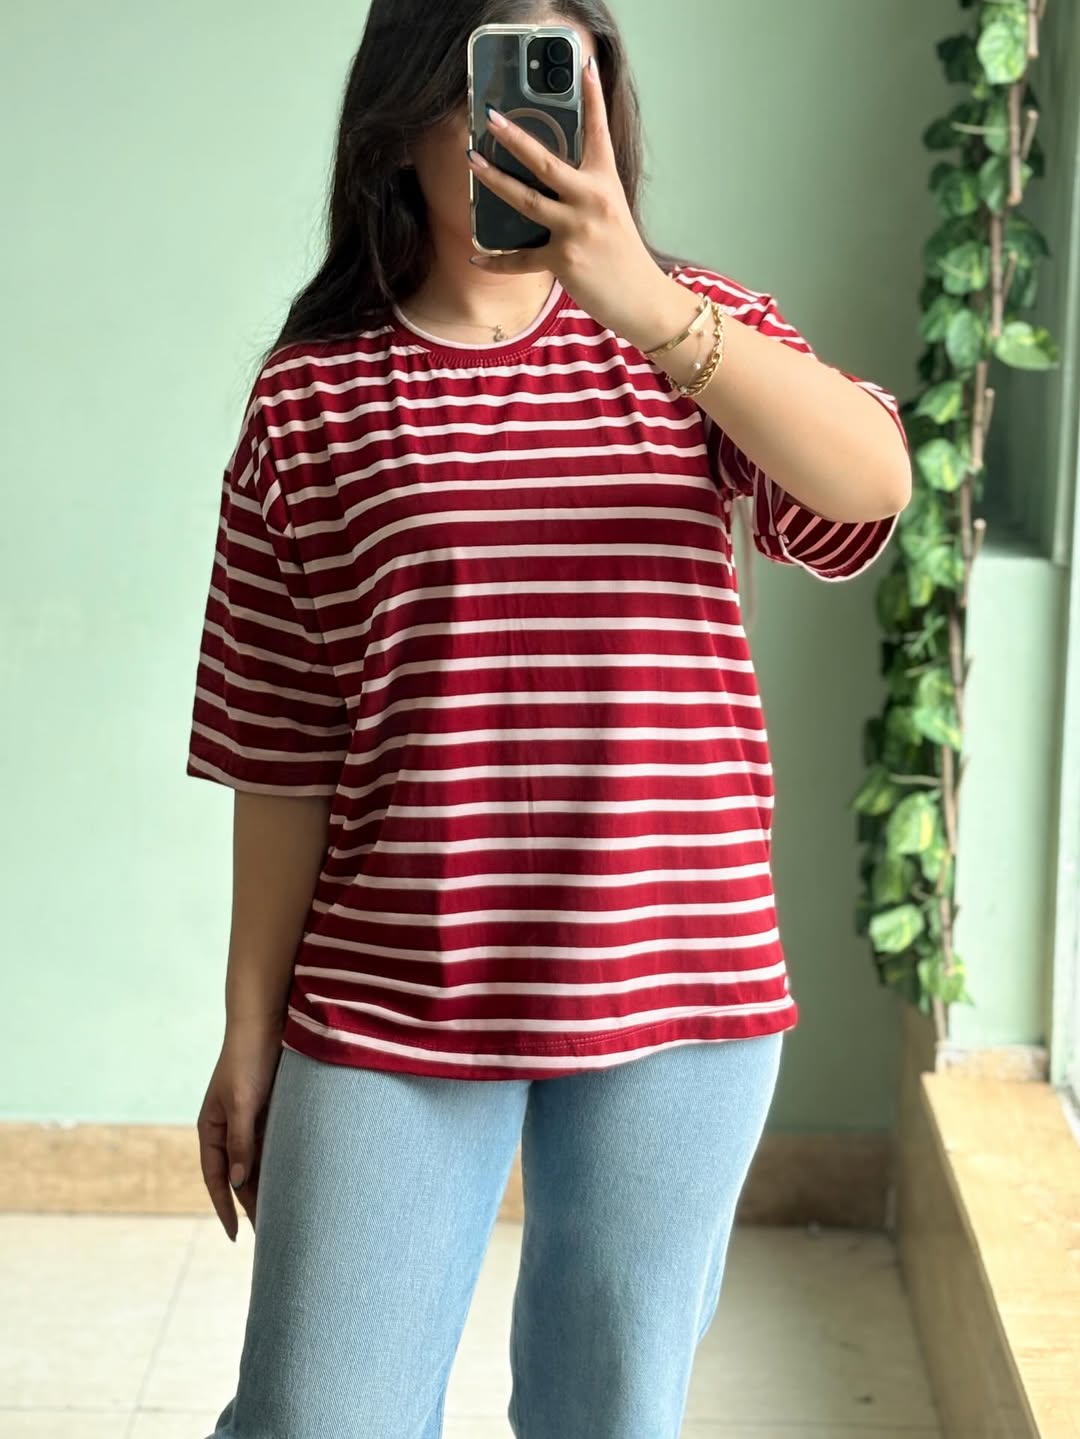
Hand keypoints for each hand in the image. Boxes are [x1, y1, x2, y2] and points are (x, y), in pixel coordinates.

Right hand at [196, 1017, 283, 1240]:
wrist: (266, 1022)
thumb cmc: (248, 1059)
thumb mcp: (243, 1102)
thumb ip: (241, 1141)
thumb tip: (241, 1183)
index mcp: (211, 1128)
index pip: (216, 1178)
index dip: (224, 1207)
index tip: (236, 1236)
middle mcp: (228, 1128)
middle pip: (239, 1175)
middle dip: (251, 1204)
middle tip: (270, 1235)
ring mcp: (248, 1120)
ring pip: (258, 1163)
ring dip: (269, 1186)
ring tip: (286, 1215)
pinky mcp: (269, 1111)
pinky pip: (273, 1146)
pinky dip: (281, 1164)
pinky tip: (295, 1181)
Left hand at [466, 57, 682, 350]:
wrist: (642, 300)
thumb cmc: (623, 256)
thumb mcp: (611, 214)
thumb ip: (584, 193)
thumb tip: (545, 179)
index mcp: (606, 184)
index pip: (598, 133)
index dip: (592, 97)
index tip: (585, 65)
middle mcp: (591, 201)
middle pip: (546, 163)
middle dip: (516, 138)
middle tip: (491, 118)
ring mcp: (576, 231)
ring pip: (526, 200)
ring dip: (495, 180)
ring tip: (473, 161)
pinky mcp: (563, 262)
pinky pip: (521, 259)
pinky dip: (497, 260)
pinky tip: (477, 258)